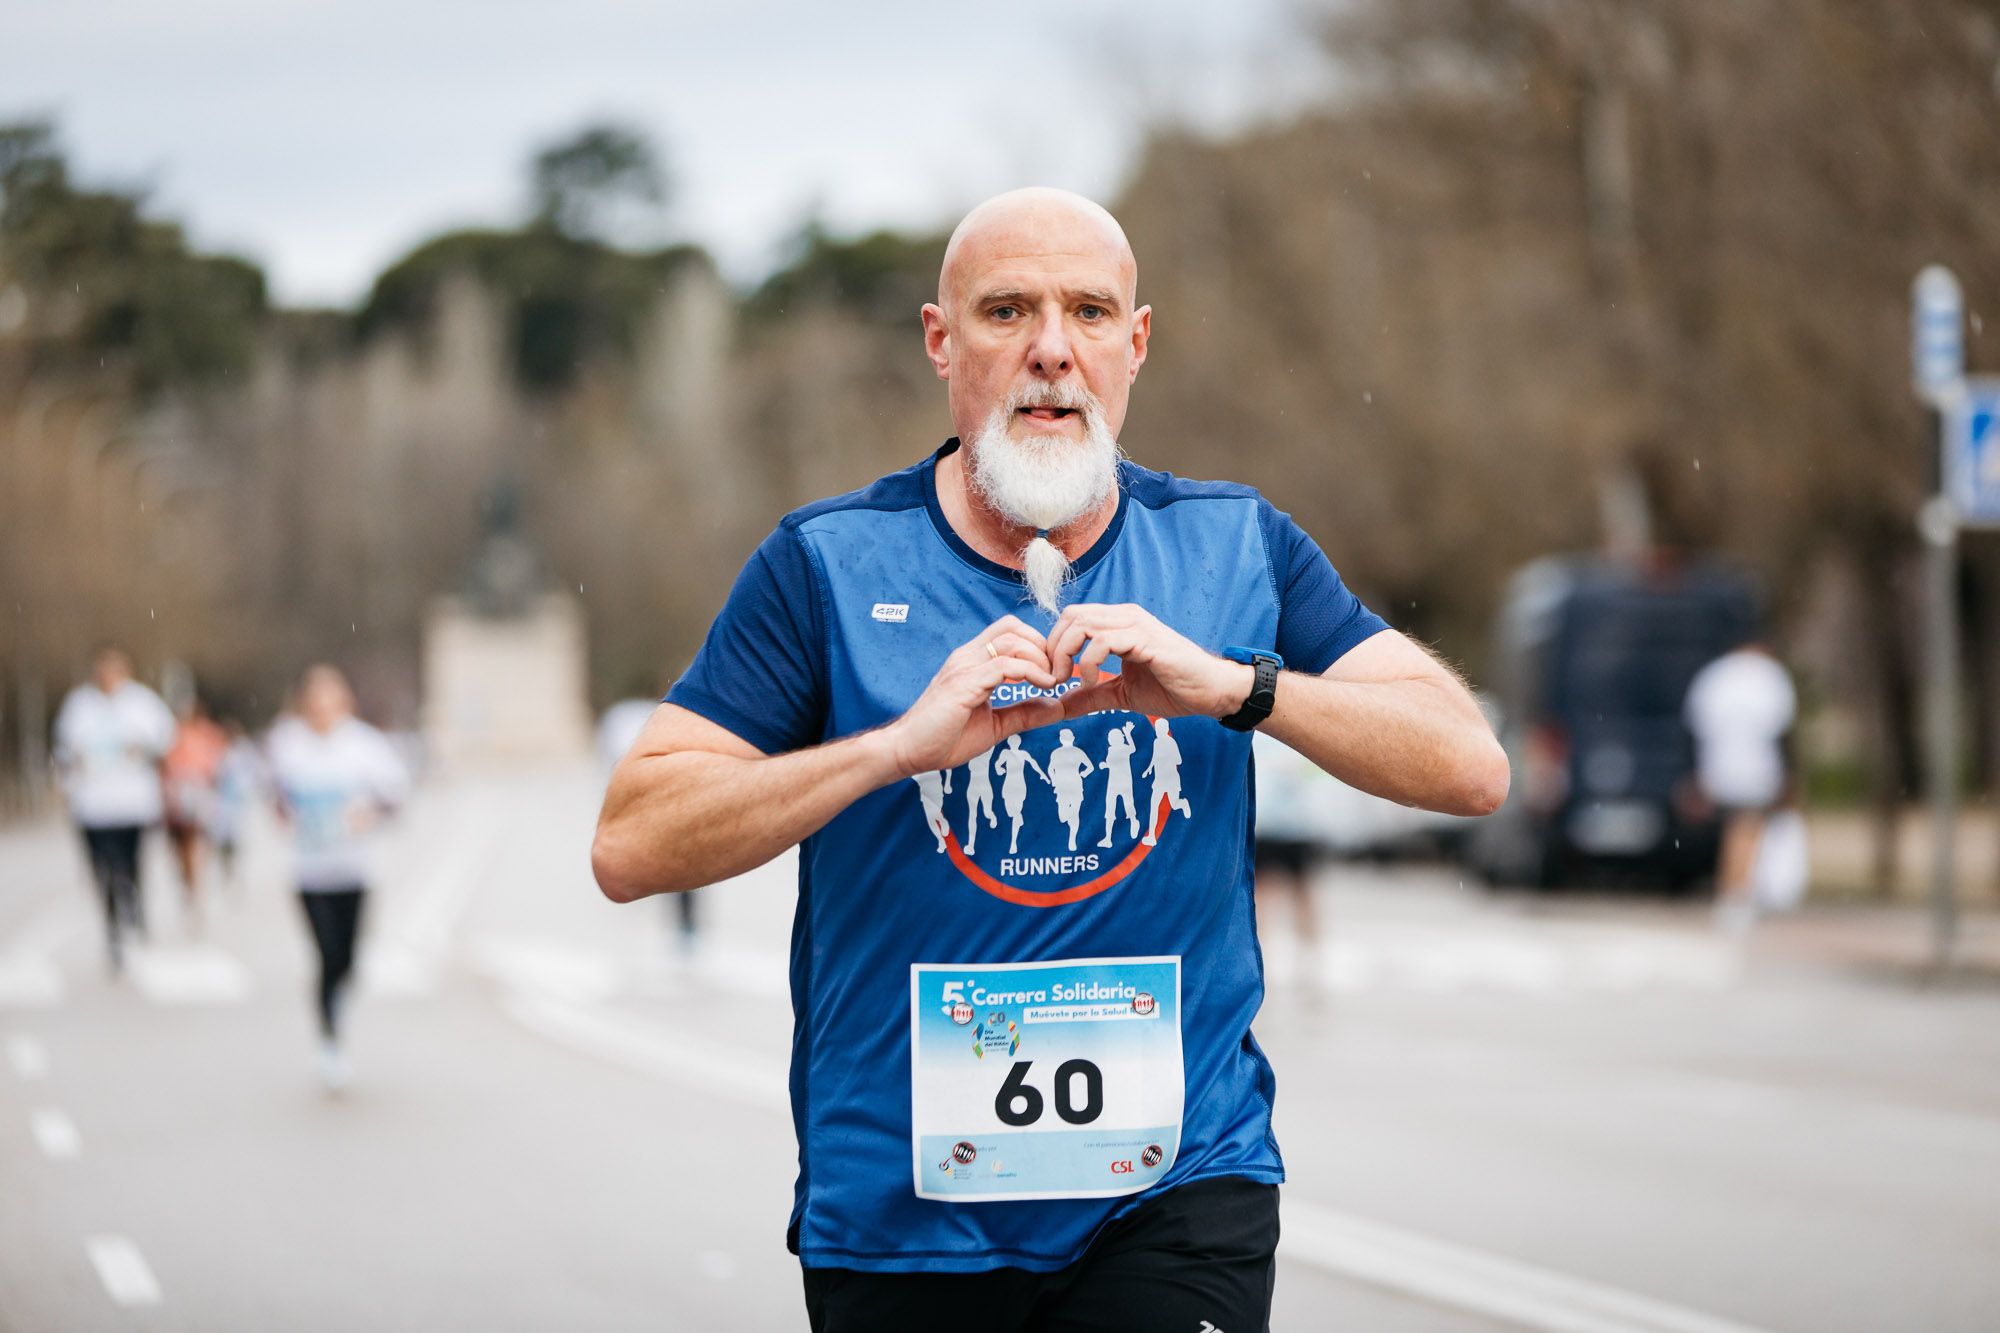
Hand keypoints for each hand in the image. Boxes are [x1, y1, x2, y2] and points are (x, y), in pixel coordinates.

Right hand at [882, 616, 1063, 776]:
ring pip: (1011, 640)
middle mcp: (967, 657)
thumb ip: (1024, 713)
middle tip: (1055, 674)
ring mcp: (964, 667)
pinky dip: (1029, 671)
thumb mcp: (995, 725)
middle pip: (1013, 626)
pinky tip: (1042, 686)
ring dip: (1039, 658)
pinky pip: (1003, 665)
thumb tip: (1057, 706)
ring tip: (1051, 681)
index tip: (1052, 672)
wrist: (909, 751)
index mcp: (973, 662)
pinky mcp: (964, 683)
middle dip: (1042, 646)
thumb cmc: (944, 738)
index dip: (1037, 645)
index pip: (1010, 631)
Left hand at [1045, 603, 1254, 721]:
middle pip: (1071, 616)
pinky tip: (1093, 681)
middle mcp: (1125, 617)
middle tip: (1058, 679)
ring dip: (1067, 653)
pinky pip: (1104, 641)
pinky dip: (1089, 661)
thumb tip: (1060, 706)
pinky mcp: (1146, 640)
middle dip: (1055, 649)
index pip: (1072, 618)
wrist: (1211, 691)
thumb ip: (1091, 696)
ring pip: (1082, 623)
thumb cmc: (1172, 688)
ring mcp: (1136, 625)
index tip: (1056, 677)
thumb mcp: (1122, 694)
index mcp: (1118, 623)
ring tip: (1073, 681)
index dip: (1055, 646)